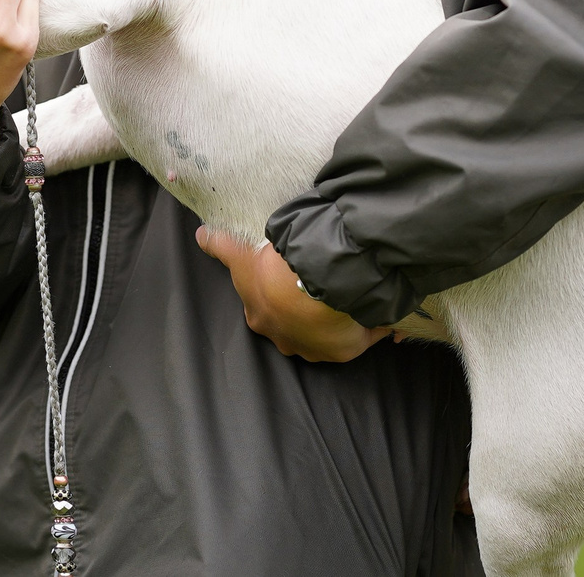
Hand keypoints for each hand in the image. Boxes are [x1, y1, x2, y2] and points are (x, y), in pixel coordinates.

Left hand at [195, 228, 389, 362]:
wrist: (309, 290)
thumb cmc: (269, 274)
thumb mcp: (239, 255)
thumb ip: (220, 245)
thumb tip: (200, 235)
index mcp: (263, 320)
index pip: (266, 313)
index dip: (276, 300)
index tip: (286, 285)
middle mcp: (289, 340)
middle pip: (298, 329)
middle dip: (307, 317)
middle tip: (319, 293)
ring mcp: (320, 348)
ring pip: (331, 335)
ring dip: (340, 322)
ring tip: (351, 300)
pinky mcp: (350, 348)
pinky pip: (364, 336)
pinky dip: (374, 327)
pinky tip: (383, 315)